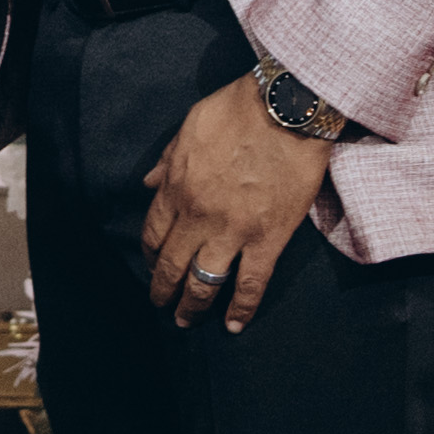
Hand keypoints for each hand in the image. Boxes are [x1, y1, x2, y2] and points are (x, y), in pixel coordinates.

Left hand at [140, 88, 333, 330]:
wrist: (286, 108)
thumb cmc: (237, 110)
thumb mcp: (190, 126)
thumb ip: (168, 159)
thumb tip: (148, 182)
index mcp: (177, 187)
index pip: (153, 233)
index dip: (150, 255)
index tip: (151, 265)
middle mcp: (198, 216)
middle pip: (171, 264)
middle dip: (162, 290)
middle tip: (161, 305)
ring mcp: (233, 231)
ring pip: (203, 282)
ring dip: (192, 306)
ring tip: (187, 321)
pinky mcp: (268, 239)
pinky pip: (251, 283)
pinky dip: (241, 308)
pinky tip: (233, 325)